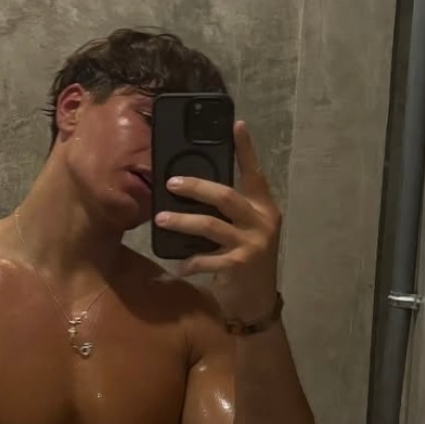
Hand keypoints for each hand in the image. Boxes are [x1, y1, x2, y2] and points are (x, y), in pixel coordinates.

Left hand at [154, 119, 280, 323]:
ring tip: (161, 219)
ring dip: (183, 222)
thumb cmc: (246, 256)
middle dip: (196, 187)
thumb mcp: (245, 229)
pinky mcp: (240, 266)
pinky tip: (179, 265)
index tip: (236, 124)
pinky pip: (208, 259)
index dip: (246, 148)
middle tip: (170, 183)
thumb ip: (228, 211)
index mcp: (263, 206)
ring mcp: (252, 244)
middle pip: (226, 196)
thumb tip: (191, 188)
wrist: (258, 299)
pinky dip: (190, 262)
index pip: (254, 172)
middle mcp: (262, 221)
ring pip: (211, 226)